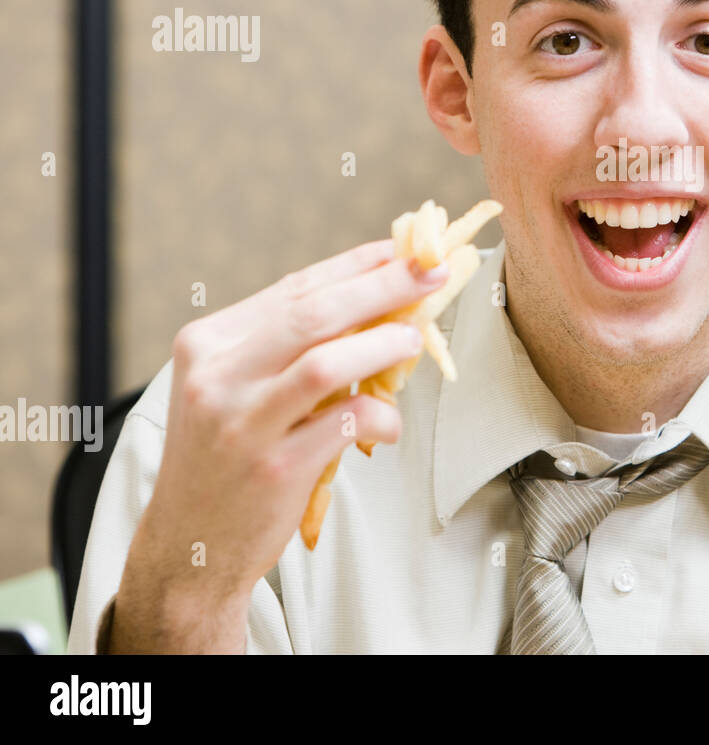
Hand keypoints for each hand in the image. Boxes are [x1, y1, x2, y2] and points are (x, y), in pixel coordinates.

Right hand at [135, 239, 450, 604]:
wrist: (189, 547)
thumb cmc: (227, 457)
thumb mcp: (237, 388)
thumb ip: (291, 345)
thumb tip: (378, 299)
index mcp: (207, 342)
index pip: (295, 287)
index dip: (358, 265)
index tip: (405, 250)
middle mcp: (217, 376)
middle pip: (315, 312)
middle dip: (383, 286)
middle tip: (430, 272)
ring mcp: (242, 422)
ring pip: (327, 361)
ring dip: (383, 345)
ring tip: (413, 342)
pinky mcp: (273, 467)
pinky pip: (345, 423)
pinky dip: (380, 415)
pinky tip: (387, 424)